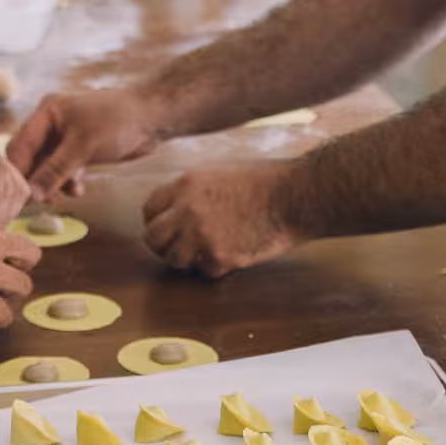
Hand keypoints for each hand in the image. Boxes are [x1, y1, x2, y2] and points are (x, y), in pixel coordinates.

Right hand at [8, 89, 163, 199]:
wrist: (153, 118)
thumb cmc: (118, 122)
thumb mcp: (83, 146)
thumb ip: (55, 171)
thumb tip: (32, 195)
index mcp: (46, 112)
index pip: (20, 145)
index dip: (17, 172)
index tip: (16, 197)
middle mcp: (51, 124)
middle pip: (29, 157)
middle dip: (32, 181)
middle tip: (35, 204)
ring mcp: (65, 138)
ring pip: (46, 167)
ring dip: (51, 184)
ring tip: (58, 199)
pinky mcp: (79, 151)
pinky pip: (63, 171)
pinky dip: (66, 182)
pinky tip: (76, 191)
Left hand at [142, 163, 303, 277]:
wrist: (295, 196)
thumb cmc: (265, 181)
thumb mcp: (219, 173)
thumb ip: (192, 191)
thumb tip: (175, 209)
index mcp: (186, 185)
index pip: (150, 210)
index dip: (157, 221)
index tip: (168, 227)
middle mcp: (188, 210)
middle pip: (153, 238)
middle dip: (162, 244)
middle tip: (177, 247)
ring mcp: (203, 236)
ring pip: (174, 259)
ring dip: (187, 259)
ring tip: (204, 253)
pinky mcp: (221, 258)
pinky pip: (205, 271)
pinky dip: (215, 267)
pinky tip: (232, 253)